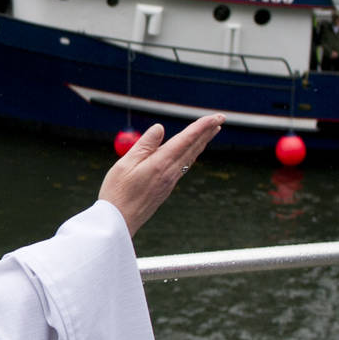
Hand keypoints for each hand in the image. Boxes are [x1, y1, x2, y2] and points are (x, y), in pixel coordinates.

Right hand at [98, 114, 223, 234]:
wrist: (119, 222)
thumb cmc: (117, 192)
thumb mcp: (126, 163)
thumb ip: (144, 145)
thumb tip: (160, 128)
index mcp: (160, 164)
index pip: (186, 140)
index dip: (201, 126)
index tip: (215, 117)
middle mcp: (170, 172)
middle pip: (193, 147)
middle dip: (207, 131)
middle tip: (221, 118)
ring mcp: (169, 181)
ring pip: (190, 157)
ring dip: (202, 142)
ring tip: (211, 132)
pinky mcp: (166, 188)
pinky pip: (184, 165)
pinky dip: (192, 153)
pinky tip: (192, 152)